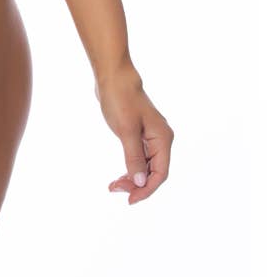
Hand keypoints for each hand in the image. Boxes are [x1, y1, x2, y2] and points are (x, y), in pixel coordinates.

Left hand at [94, 64, 173, 203]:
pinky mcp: (140, 134)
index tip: (130, 200)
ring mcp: (150, 137)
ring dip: (132, 178)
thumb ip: (134, 158)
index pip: (160, 173)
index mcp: (162, 139)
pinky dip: (130, 168)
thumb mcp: (126, 131)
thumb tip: (141, 183)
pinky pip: (139, 158)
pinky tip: (120, 176)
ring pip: (146, 166)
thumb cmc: (121, 100)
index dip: (147, 190)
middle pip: (154, 172)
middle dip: (137, 185)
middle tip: (115, 190)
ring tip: (114, 186)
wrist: (113, 77)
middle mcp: (160, 139)